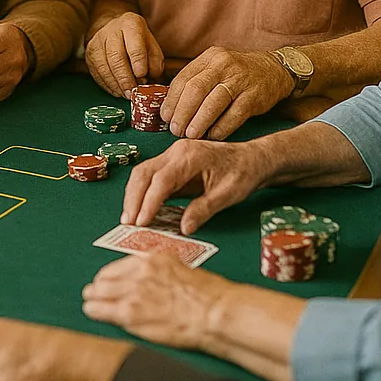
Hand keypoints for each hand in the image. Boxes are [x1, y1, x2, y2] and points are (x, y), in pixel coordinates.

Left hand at [83, 250, 232, 349]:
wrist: (215, 312)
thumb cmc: (207, 294)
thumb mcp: (181, 268)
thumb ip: (161, 270)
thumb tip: (152, 275)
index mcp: (151, 259)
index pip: (119, 265)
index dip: (110, 274)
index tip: (107, 279)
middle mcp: (138, 272)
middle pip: (106, 277)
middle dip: (99, 285)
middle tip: (93, 290)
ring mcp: (133, 292)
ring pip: (100, 292)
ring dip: (93, 297)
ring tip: (89, 301)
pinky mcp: (132, 313)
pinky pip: (103, 310)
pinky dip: (94, 310)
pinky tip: (91, 311)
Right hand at [85, 12, 164, 96]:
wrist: (114, 29)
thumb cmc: (137, 40)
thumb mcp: (152, 44)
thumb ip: (155, 60)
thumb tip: (151, 76)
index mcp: (130, 24)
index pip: (134, 43)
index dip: (138, 60)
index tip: (142, 74)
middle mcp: (111, 30)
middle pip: (116, 57)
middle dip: (125, 78)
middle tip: (132, 92)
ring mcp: (97, 42)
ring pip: (104, 67)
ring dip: (116, 84)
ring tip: (126, 94)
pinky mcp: (89, 54)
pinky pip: (97, 73)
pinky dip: (108, 85)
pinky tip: (117, 91)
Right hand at [121, 139, 266, 230]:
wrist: (252, 158)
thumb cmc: (243, 173)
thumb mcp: (228, 194)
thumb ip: (204, 209)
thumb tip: (183, 228)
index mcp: (190, 156)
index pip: (161, 180)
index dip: (148, 202)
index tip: (140, 222)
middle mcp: (176, 152)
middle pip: (143, 173)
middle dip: (133, 199)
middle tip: (128, 224)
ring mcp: (172, 155)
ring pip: (142, 173)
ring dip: (133, 196)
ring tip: (130, 220)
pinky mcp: (172, 163)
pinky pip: (151, 177)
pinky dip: (142, 193)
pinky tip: (141, 210)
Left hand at [160, 48, 292, 139]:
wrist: (274, 70)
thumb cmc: (237, 74)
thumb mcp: (215, 68)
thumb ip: (195, 82)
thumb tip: (171, 107)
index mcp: (209, 58)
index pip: (184, 78)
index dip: (172, 100)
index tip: (165, 117)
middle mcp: (224, 65)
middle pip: (196, 90)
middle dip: (182, 112)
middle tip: (175, 129)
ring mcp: (240, 80)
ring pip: (214, 102)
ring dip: (199, 121)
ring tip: (190, 135)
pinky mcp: (255, 96)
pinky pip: (235, 115)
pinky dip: (222, 128)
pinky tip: (212, 135)